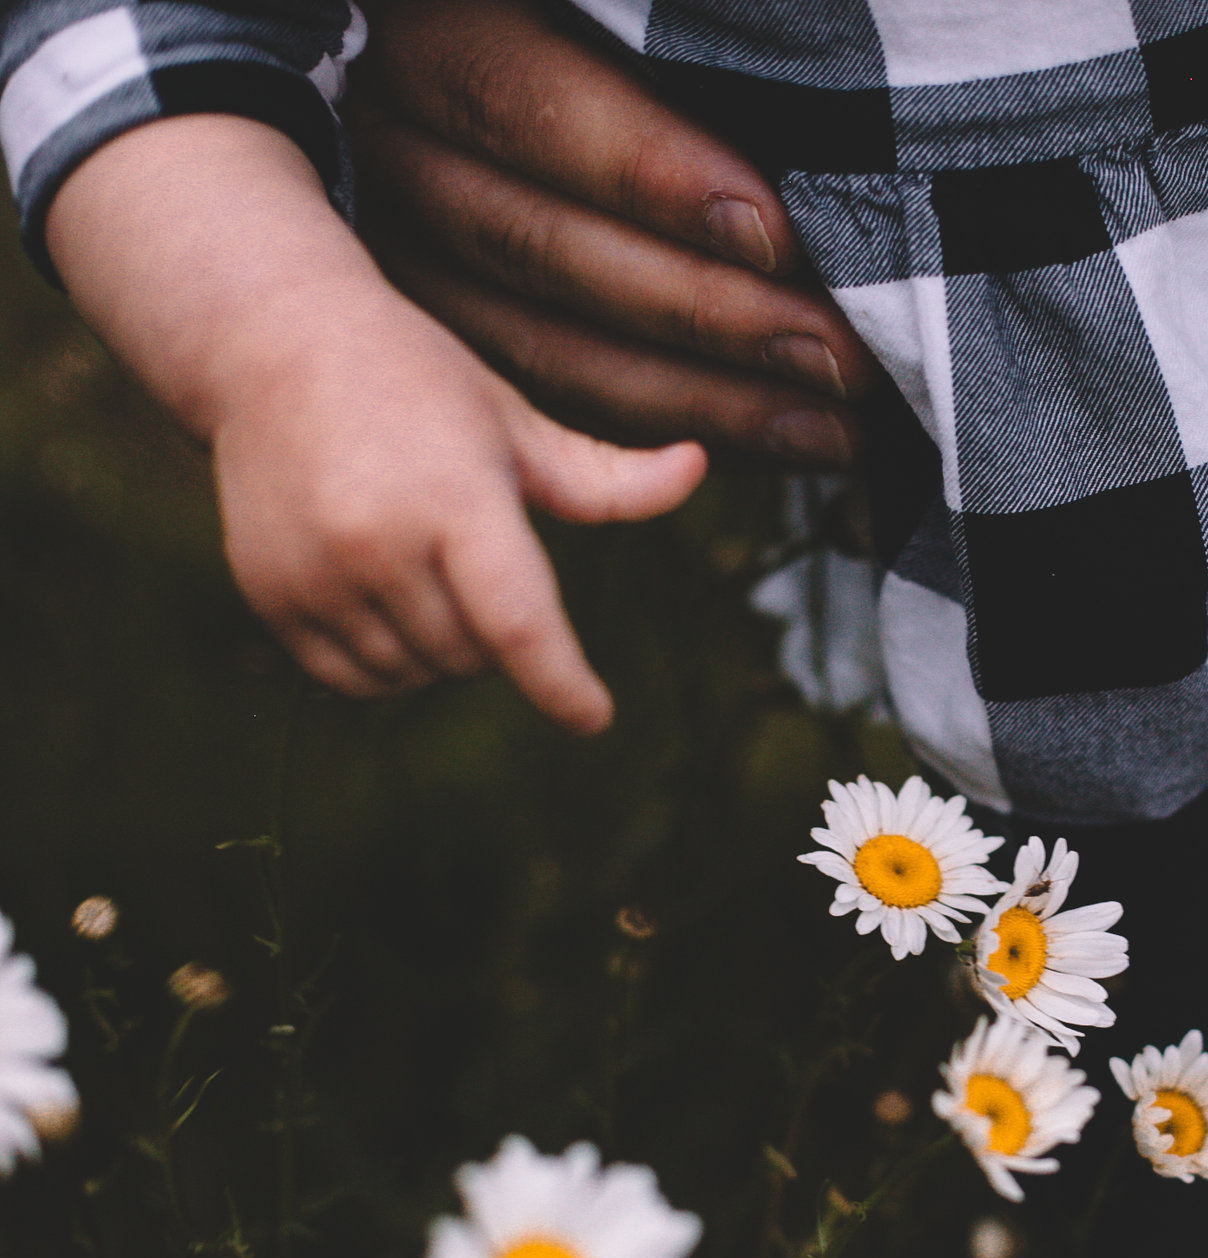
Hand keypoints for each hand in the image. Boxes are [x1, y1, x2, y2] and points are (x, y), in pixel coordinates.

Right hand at [214, 278, 706, 728]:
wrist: (270, 347)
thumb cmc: (418, 383)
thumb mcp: (515, 421)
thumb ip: (606, 476)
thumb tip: (696, 467)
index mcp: (455, 497)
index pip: (519, 624)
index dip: (563, 684)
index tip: (594, 717)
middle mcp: (377, 542)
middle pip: (476, 656)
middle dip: (499, 632)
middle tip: (476, 553)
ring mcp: (315, 574)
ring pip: (418, 675)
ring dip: (444, 647)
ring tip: (424, 559)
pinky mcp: (269, 596)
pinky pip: (353, 681)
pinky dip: (387, 662)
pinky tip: (382, 590)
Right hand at [349, 0, 875, 462]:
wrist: (558, 53)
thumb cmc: (633, 39)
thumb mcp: (628, 22)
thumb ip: (675, 47)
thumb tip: (774, 152)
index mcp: (431, 39)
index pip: (523, 106)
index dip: (650, 173)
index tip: (773, 231)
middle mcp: (396, 152)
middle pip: (540, 250)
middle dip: (705, 314)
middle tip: (837, 353)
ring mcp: (415, 258)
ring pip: (548, 349)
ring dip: (707, 398)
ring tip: (835, 421)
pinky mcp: (457, 339)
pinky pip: (565, 407)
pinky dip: (681, 430)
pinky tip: (786, 441)